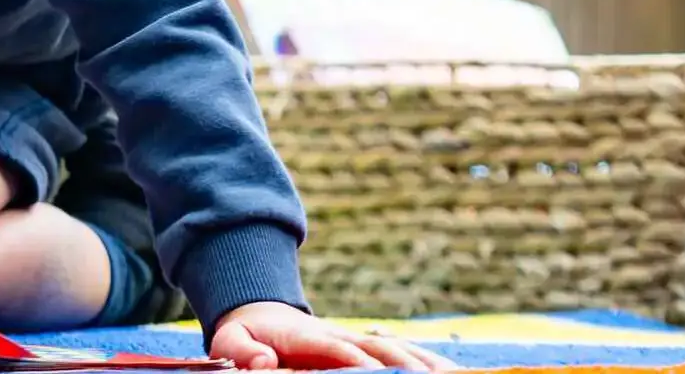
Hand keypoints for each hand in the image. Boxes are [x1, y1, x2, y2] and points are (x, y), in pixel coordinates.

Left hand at [210, 302, 456, 370]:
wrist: (260, 316)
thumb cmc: (244, 337)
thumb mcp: (230, 341)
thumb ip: (241, 351)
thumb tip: (263, 362)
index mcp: (306, 337)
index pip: (335, 347)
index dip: (355, 358)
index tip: (373, 370)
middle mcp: (340, 337)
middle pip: (379, 349)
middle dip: (405, 364)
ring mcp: (358, 342)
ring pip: (400, 350)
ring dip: (427, 363)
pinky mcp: (369, 349)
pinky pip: (405, 354)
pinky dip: (430, 362)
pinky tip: (454, 371)